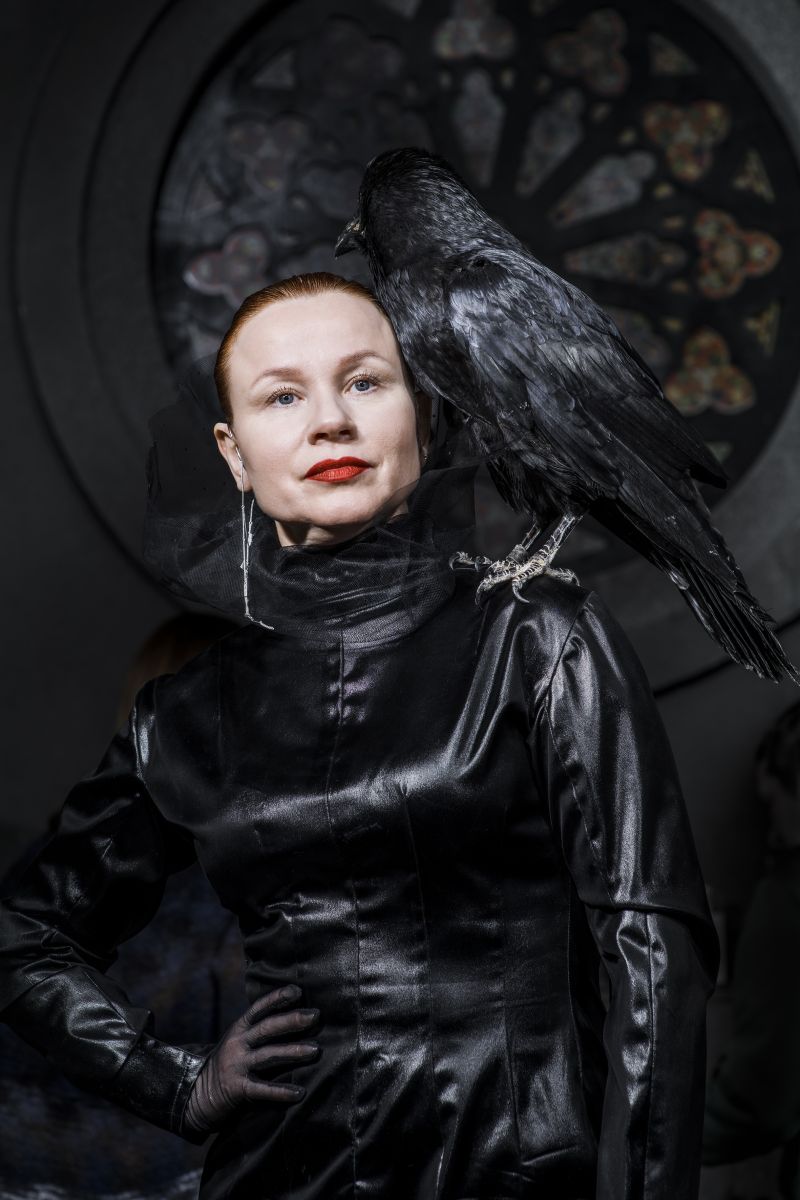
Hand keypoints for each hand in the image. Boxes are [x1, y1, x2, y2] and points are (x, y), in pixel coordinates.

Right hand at [183, 983, 319, 1134]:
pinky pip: (262, 1089)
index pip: (259, 1008)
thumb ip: (259, 1032)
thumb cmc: (229, 1064)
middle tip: (315, 1016)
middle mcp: (237, 1043)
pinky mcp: (237, 1089)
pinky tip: (299, 1092)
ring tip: (315, 1050)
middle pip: (267, 1028)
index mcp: (239, 1029)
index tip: (297, 991)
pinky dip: (281, 1091)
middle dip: (291, 1021)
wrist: (196, 1095)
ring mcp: (236, 1065)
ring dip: (293, 1051)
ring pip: (268, 1055)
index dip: (277, 998)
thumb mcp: (239, 1042)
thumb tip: (295, 1018)